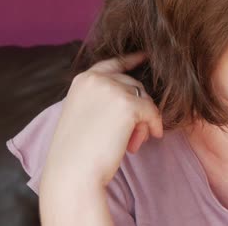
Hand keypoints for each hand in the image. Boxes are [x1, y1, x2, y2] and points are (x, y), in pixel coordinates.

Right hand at [40, 52, 163, 188]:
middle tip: (133, 137)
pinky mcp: (128, 104)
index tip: (145, 56)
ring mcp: (112, 89)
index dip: (131, 60)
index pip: (112, 63)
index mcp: (82, 80)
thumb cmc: (78, 152)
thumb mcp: (83, 114)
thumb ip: (101, 100)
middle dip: (137, 109)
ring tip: (133, 142)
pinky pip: (152, 111)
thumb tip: (137, 97)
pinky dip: (155, 125)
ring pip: (144, 98)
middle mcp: (96, 79)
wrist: (73, 173)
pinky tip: (153, 136)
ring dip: (143, 121)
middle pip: (133, 85)